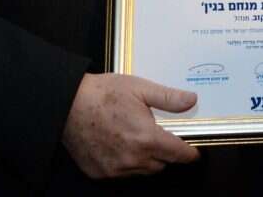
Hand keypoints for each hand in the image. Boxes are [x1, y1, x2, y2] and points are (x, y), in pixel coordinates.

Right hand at [62, 73, 199, 177]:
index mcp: (146, 138)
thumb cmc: (103, 93)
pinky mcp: (100, 173)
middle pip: (161, 164)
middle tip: (157, 134)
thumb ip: (168, 98)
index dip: (189, 153)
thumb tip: (190, 100)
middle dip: (164, 152)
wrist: (69, 103)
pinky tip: (119, 144)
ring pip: (143, 171)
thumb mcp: (140, 88)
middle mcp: (132, 159)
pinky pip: (122, 174)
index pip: (178, 154)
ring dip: (146, 159)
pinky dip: (126, 163)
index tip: (193, 152)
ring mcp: (115, 169)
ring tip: (136, 136)